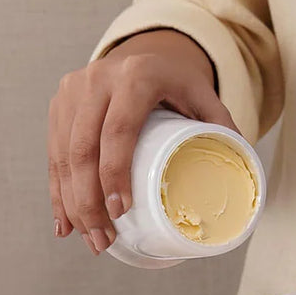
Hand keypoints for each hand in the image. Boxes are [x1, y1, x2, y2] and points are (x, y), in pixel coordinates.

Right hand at [47, 29, 237, 254]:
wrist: (149, 53)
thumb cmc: (181, 84)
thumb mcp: (207, 99)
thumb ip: (223, 130)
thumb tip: (241, 174)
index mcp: (136, 77)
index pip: (118, 130)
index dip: (115, 173)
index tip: (120, 211)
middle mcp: (97, 79)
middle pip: (83, 147)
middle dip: (89, 201)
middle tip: (103, 240)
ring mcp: (73, 90)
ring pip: (63, 154)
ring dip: (72, 204)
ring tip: (91, 241)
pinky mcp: (60, 105)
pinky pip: (54, 153)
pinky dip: (58, 191)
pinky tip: (65, 224)